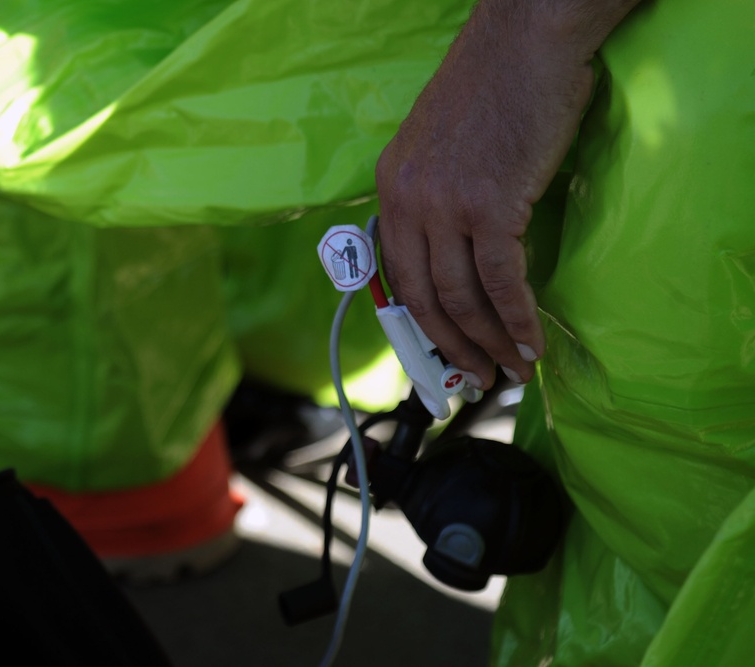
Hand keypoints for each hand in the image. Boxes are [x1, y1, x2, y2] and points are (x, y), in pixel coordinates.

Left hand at [376, 0, 638, 387]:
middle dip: (452, 347)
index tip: (442, 353)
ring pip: (461, 296)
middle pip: (424, 296)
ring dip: (488, 341)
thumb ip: (437, 196)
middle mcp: (408, 199)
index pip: (397, 273)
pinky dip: (517, 318)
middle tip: (477, 379)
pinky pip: (501, 280)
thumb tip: (456, 252)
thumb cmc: (494, 87)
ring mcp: (445, 203)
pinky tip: (531, 342)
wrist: (526, 39)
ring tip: (512, 369)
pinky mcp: (489, 203)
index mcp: (391, 187)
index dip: (421, 323)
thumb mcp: (442, 144)